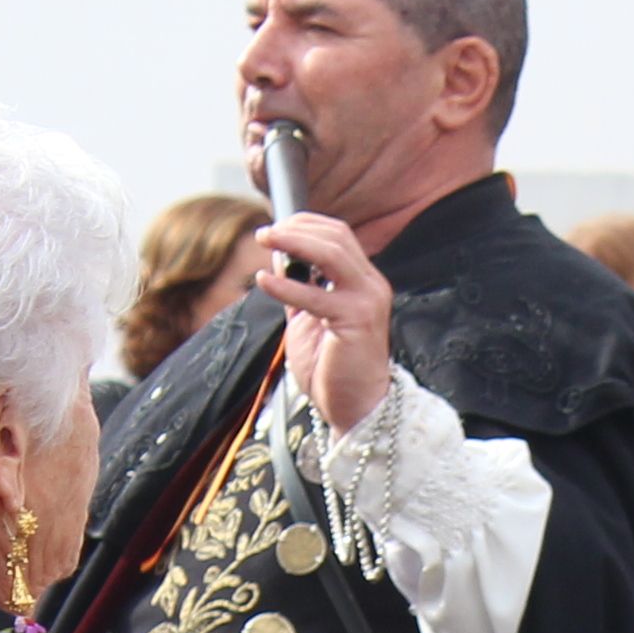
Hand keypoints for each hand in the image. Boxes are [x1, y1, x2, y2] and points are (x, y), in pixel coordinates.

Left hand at [254, 210, 394, 433]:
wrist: (356, 408)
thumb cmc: (333, 368)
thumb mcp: (308, 318)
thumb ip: (297, 287)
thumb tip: (277, 257)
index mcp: (362, 282)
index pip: (338, 235)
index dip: (305, 224)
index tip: (276, 228)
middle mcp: (370, 285)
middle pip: (336, 236)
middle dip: (296, 228)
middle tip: (264, 233)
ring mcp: (366, 301)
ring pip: (331, 253)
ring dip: (293, 242)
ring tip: (264, 241)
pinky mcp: (355, 320)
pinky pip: (315, 295)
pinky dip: (285, 285)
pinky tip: (263, 281)